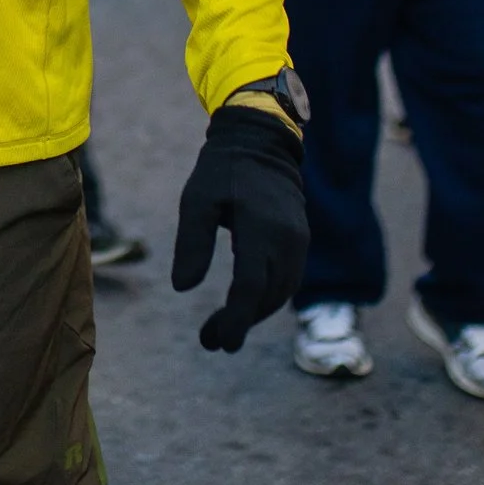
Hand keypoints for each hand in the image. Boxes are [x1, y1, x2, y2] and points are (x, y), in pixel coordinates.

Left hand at [172, 105, 310, 352]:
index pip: (250, 287)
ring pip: (281, 293)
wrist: (261, 141)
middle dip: (241, 323)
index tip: (217, 342)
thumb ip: (192, 243)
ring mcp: (297, 240)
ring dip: (255, 314)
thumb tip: (182, 288)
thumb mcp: (196, 200)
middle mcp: (285, 239)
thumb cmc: (222, 171)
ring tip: (224, 328)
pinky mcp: (300, 240)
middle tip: (209, 340)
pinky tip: (246, 305)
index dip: (235, 320)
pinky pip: (288, 279)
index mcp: (258, 228)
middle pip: (267, 296)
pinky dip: (268, 298)